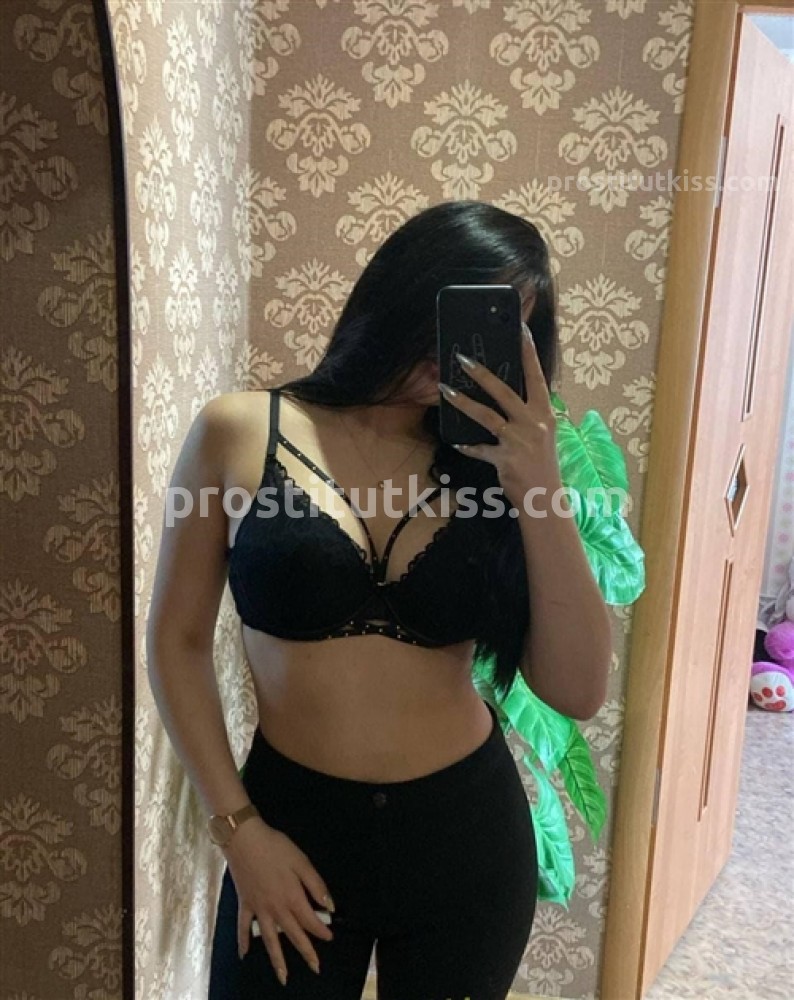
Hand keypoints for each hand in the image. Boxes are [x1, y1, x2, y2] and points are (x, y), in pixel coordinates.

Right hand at [223, 817, 333, 984]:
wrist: (244, 840)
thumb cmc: (276, 848)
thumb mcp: (301, 861)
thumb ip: (315, 885)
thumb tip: (329, 906)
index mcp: (292, 897)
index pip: (310, 920)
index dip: (321, 930)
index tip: (330, 938)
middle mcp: (275, 909)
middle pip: (293, 935)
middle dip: (306, 952)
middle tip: (315, 968)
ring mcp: (258, 909)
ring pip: (269, 939)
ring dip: (277, 959)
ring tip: (283, 977)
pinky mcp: (244, 904)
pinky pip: (243, 927)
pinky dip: (243, 941)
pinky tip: (244, 954)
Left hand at [438, 322, 560, 506]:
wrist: (545, 498)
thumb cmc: (542, 463)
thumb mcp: (543, 433)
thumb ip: (529, 414)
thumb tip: (508, 395)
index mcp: (545, 413)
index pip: (536, 376)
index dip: (528, 352)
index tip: (520, 328)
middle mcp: (534, 423)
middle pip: (504, 392)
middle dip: (482, 374)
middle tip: (463, 358)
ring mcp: (519, 441)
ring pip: (487, 416)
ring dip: (464, 402)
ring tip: (446, 389)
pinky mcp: (505, 459)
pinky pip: (480, 449)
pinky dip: (468, 445)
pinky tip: (457, 441)